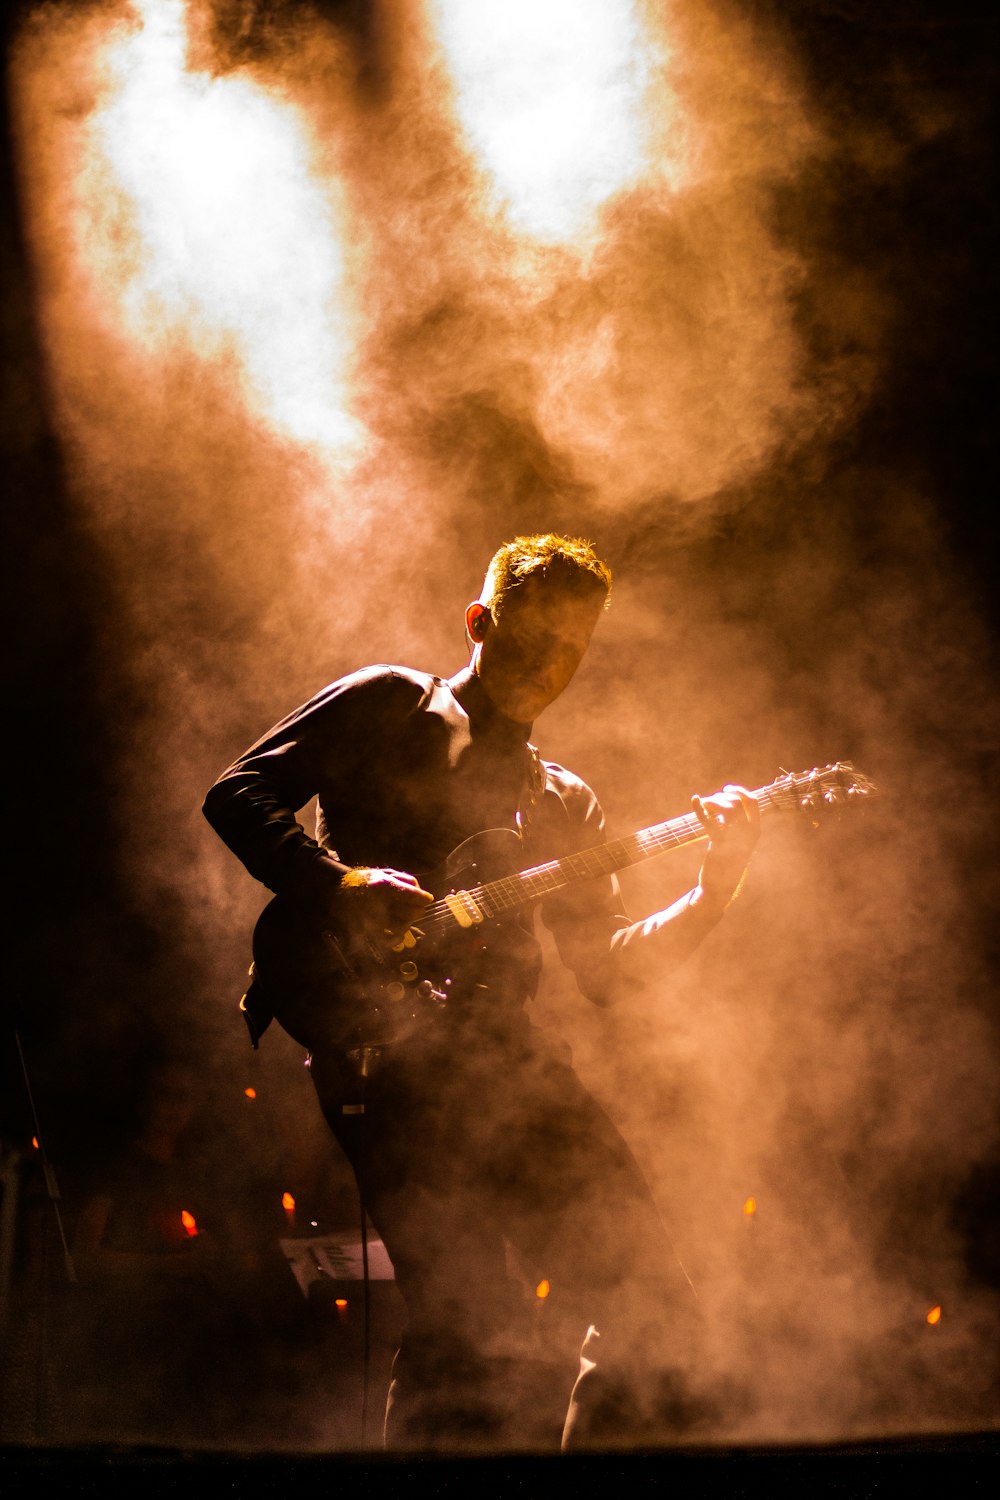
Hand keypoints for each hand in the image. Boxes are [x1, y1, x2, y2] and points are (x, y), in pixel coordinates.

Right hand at [336, 865, 432, 942]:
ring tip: (405, 918)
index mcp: (386, 884)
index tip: (427, 899)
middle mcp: (380, 901)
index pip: (414, 895)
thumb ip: (406, 881)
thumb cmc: (366, 880)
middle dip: (417, 911)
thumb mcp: (385, 873)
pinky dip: (395, 940)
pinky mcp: (367, 928)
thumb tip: (425, 896)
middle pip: (411, 912)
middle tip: (416, 908)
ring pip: (401, 926)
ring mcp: (373, 916)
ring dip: (408, 924)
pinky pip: (386, 940)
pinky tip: (398, 936)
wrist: (338, 887)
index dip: (424, 898)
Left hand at [692, 784, 759, 908]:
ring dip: (713, 802)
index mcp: (755, 831)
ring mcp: (735, 838)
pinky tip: (694, 800)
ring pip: (726, 808)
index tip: (726, 789)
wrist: (719, 886)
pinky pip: (709, 821)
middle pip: (737, 802)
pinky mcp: (718, 844)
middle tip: (711, 803)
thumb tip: (728, 799)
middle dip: (722, 797)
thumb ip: (738, 823)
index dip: (740, 791)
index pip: (753, 802)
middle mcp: (748, 833)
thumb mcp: (738, 841)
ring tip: (704, 806)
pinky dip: (699, 808)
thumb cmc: (727, 861)